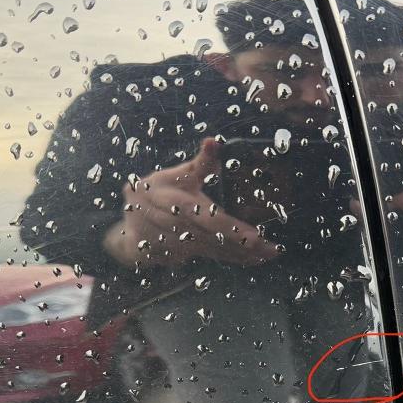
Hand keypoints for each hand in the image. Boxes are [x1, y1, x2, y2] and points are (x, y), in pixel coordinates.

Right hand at [103, 137, 278, 266]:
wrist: (129, 228)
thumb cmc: (153, 194)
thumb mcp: (173, 175)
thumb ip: (199, 163)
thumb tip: (213, 141)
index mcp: (181, 207)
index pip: (212, 221)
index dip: (233, 231)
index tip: (255, 237)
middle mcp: (183, 230)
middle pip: (220, 241)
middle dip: (247, 248)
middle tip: (273, 251)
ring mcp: (184, 247)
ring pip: (219, 253)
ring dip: (245, 257)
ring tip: (268, 256)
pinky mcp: (186, 256)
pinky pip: (214, 258)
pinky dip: (234, 260)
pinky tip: (253, 261)